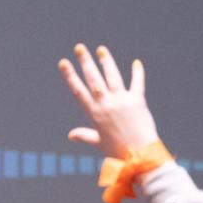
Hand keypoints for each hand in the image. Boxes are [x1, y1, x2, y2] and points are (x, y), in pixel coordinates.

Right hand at [59, 43, 162, 158]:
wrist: (139, 155)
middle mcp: (106, 103)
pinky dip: (137, 73)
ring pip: (112, 76)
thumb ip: (85, 136)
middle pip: (93, 78)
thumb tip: (71, 135)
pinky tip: (136, 63)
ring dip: (106, 61)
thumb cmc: (117, 151)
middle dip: (85, 61)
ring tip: (101, 50)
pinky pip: (137, 83)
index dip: (70, 75)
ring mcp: (122, 100)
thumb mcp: (98, 143)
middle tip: (79, 48)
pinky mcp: (137, 101)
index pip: (78, 90)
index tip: (64, 63)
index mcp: (94, 113)